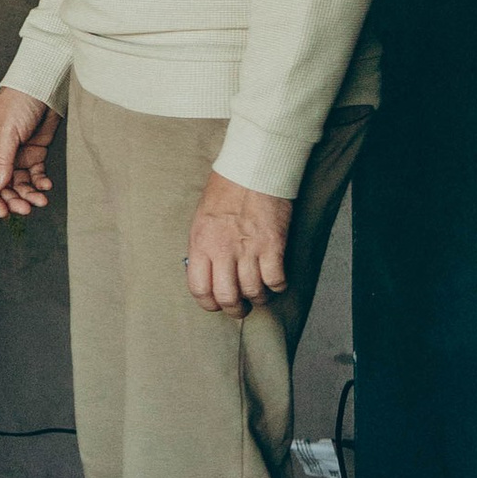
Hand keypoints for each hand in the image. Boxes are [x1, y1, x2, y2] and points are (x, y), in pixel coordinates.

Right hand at [0, 89, 58, 218]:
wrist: (43, 87)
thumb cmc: (18, 103)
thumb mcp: (7, 132)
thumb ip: (2, 160)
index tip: (3, 213)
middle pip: (2, 186)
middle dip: (13, 199)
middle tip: (26, 209)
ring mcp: (17, 155)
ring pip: (20, 184)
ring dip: (29, 194)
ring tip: (41, 201)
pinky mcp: (35, 153)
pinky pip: (36, 175)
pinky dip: (41, 183)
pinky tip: (47, 186)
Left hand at [185, 171, 291, 312]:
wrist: (253, 168)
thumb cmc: (225, 190)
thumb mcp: (201, 219)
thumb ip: (203, 247)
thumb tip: (206, 273)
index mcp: (201, 243)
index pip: (199, 288)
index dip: (208, 304)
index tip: (216, 305)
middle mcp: (223, 249)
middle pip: (227, 297)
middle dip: (234, 309)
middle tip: (239, 308)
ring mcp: (249, 249)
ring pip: (253, 292)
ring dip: (257, 298)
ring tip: (258, 293)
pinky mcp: (273, 245)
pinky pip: (276, 280)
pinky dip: (277, 286)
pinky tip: (275, 281)